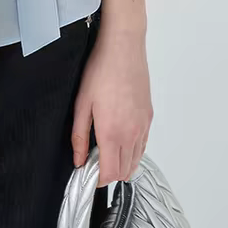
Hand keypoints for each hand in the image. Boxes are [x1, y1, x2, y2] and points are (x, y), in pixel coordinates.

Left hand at [70, 23, 152, 187]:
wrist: (123, 47)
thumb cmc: (101, 70)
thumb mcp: (82, 103)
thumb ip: (79, 135)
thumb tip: (78, 159)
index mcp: (112, 132)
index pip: (110, 173)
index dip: (98, 179)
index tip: (88, 174)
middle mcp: (132, 133)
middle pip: (125, 171)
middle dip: (109, 174)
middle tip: (95, 163)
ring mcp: (143, 126)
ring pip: (136, 160)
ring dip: (122, 164)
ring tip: (106, 152)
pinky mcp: (149, 117)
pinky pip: (143, 145)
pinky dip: (133, 151)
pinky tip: (120, 140)